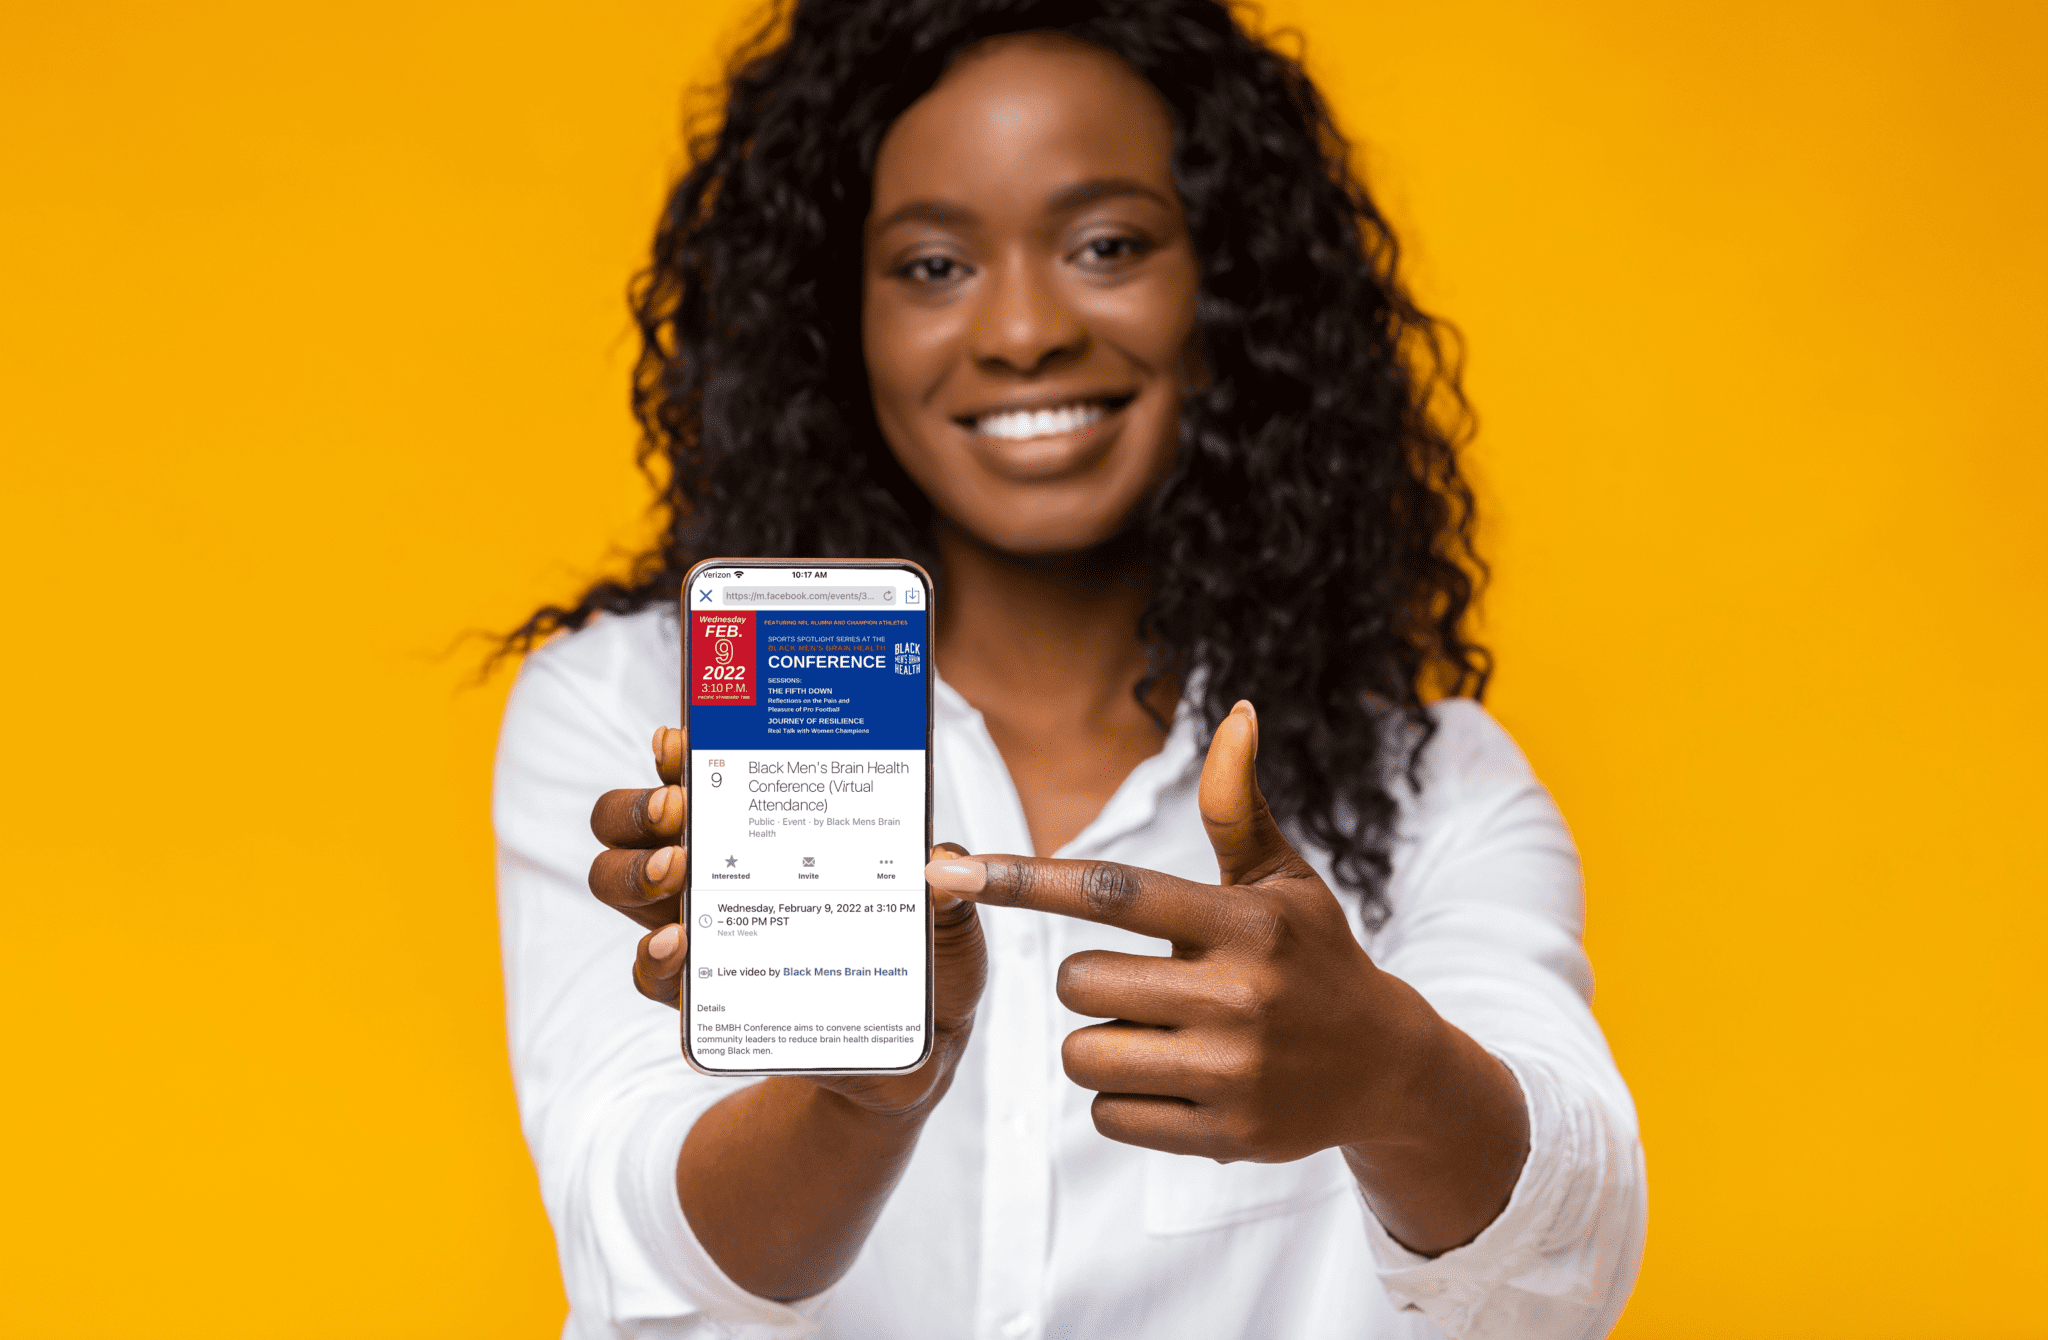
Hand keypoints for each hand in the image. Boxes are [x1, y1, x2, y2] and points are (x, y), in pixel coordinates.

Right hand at [589, 727, 987, 1119]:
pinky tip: (679, 944)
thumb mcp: (948, 922)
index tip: (683, 742)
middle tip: (680, 812)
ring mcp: (703, 928)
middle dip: (639, 807)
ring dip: (633, 872)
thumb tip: (939, 862)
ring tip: (676, 872)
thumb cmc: (925, 960)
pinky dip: (655, 957)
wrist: (916, 1049)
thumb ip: (950, 890)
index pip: (703, 773)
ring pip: (621, 883)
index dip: (680, 751)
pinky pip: (652, 972)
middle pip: (630, 821)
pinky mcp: (704, 994)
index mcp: (770, 829)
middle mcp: (719, 867)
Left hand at [923, 701, 1527, 1251]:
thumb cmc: (1314, 957)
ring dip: (1100, 1043)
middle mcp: (1240, 996)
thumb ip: (1238, 804)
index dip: (1027, 878)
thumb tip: (1241, 711)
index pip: (1113, 891)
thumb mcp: (1283, 879)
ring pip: (1086, 1055)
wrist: (1387, 1068)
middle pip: (1080, 981)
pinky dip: (1123, 1100)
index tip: (957, 870)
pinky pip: (1112, 1117)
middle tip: (1140, 982)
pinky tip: (1174, 1082)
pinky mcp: (1225, 1136)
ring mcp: (1233, 1072)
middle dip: (1088, 981)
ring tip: (1157, 1033)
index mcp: (1244, 922)